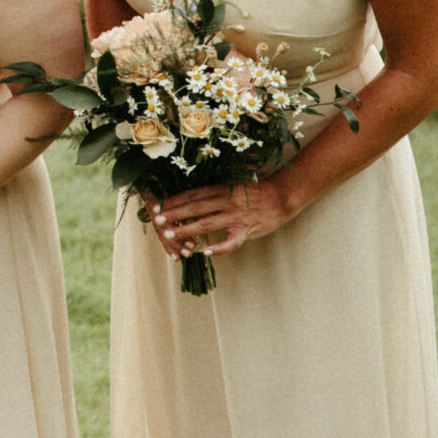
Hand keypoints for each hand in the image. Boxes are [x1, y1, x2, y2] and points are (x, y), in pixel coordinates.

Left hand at [147, 178, 299, 259]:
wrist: (280, 197)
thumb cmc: (252, 192)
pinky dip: (219, 247)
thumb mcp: (230, 186)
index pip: (192, 195)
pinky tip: (206, 252)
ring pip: (207, 224)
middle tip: (156, 221)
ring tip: (169, 235)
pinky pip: (232, 241)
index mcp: (220, 189)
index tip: (157, 205)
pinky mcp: (247, 230)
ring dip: (187, 230)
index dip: (173, 200)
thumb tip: (186, 197)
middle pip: (195, 208)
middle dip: (174, 214)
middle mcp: (226, 201)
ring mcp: (237, 217)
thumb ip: (211, 192)